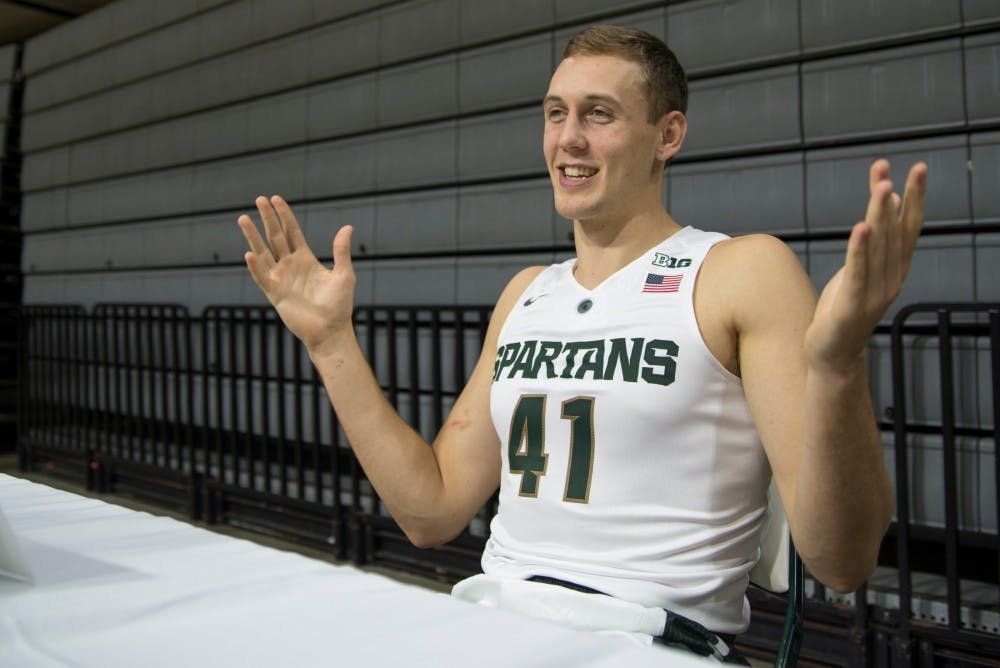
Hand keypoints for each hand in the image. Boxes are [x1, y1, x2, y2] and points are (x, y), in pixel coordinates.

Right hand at [237, 195, 355, 355]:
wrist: (331, 330)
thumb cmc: (339, 305)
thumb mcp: (344, 274)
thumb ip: (341, 251)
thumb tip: (347, 227)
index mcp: (305, 259)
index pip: (292, 232)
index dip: (284, 216)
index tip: (276, 199)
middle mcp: (290, 266)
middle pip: (275, 237)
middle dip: (267, 219)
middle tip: (259, 199)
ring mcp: (281, 279)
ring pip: (263, 253)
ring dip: (253, 237)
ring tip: (243, 219)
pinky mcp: (275, 294)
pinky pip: (262, 277)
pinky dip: (255, 267)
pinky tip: (249, 253)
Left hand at [805, 160, 927, 372]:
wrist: (834, 355)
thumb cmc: (845, 308)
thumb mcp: (862, 268)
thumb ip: (877, 238)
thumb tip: (891, 200)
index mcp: (895, 269)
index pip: (909, 227)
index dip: (914, 198)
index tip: (917, 168)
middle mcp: (890, 279)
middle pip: (894, 234)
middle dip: (894, 200)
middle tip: (896, 170)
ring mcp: (873, 294)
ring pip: (878, 248)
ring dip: (879, 216)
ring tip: (881, 187)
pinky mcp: (851, 306)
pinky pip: (856, 272)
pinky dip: (859, 249)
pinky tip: (861, 227)